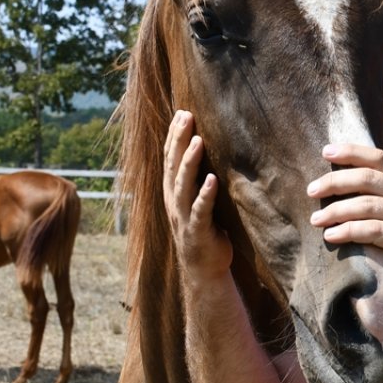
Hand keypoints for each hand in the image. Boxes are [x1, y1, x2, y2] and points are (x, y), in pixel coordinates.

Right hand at [163, 110, 231, 278]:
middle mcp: (175, 201)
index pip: (170, 158)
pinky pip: (201, 211)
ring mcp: (184, 217)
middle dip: (179, 140)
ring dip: (190, 162)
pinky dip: (205, 195)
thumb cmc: (205, 231)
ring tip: (198, 141)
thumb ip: (198, 179)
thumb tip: (207, 151)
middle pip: (173, 166)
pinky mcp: (197, 232)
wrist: (204, 270)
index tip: (182, 112)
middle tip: (186, 116)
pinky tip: (212, 180)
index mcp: (174, 192)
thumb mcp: (198, 201)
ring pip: (183, 185)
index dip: (175, 135)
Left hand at [307, 143, 382, 302]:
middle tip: (311, 190)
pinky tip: (333, 237)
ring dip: (336, 210)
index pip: (381, 159)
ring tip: (316, 219)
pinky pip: (375, 231)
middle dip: (334, 181)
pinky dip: (349, 231)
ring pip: (367, 204)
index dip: (352, 152)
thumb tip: (370, 196)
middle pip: (368, 178)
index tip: (327, 151)